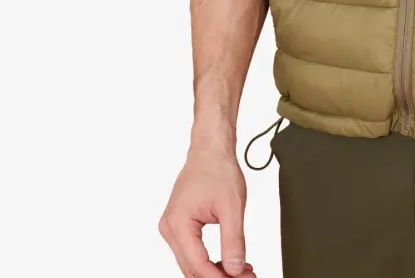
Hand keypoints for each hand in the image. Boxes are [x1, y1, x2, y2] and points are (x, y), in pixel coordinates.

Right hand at [159, 143, 255, 277]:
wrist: (210, 149)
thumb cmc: (218, 168)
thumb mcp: (232, 206)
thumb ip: (233, 240)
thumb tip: (235, 269)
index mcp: (179, 223)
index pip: (198, 265)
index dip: (220, 277)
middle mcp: (169, 228)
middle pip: (191, 268)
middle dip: (218, 276)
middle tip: (245, 277)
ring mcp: (172, 227)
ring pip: (191, 262)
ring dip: (214, 270)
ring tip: (241, 271)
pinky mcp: (179, 225)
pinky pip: (191, 251)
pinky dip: (209, 259)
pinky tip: (228, 261)